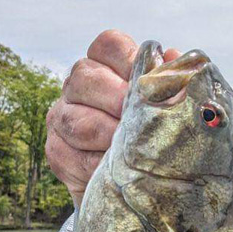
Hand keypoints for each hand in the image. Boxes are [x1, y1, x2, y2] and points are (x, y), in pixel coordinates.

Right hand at [45, 29, 180, 206]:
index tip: (151, 82)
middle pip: (86, 77)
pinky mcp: (57, 152)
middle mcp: (77, 86)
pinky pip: (73, 156)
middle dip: (118, 99)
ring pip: (76, 120)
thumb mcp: (171, 112)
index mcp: (106, 66)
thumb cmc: (159, 140)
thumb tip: (175, 57)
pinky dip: (98, 166)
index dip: (129, 59)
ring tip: (136, 151)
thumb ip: (172, 86)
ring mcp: (62, 117)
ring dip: (109, 136)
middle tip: (143, 121)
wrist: (141, 186)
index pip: (109, 45)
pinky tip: (120, 172)